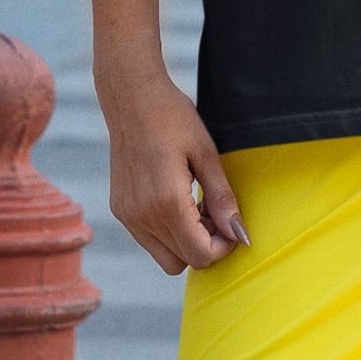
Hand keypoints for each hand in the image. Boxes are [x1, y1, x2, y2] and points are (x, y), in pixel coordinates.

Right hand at [98, 64, 248, 274]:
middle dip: (205, 245)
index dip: (223, 246)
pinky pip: (149, 240)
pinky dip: (167, 232)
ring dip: (185, 242)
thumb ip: (222, 199)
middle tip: (213, 211)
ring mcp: (127, 215)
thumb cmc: (172, 118)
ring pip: (165, 257)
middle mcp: (142, 216)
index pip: (200, 256)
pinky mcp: (120, 209)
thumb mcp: (206, 154)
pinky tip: (175, 200)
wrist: (131, 96)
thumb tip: (240, 235)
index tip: (229, 221)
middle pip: (183, 262)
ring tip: (195, 205)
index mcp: (166, 202)